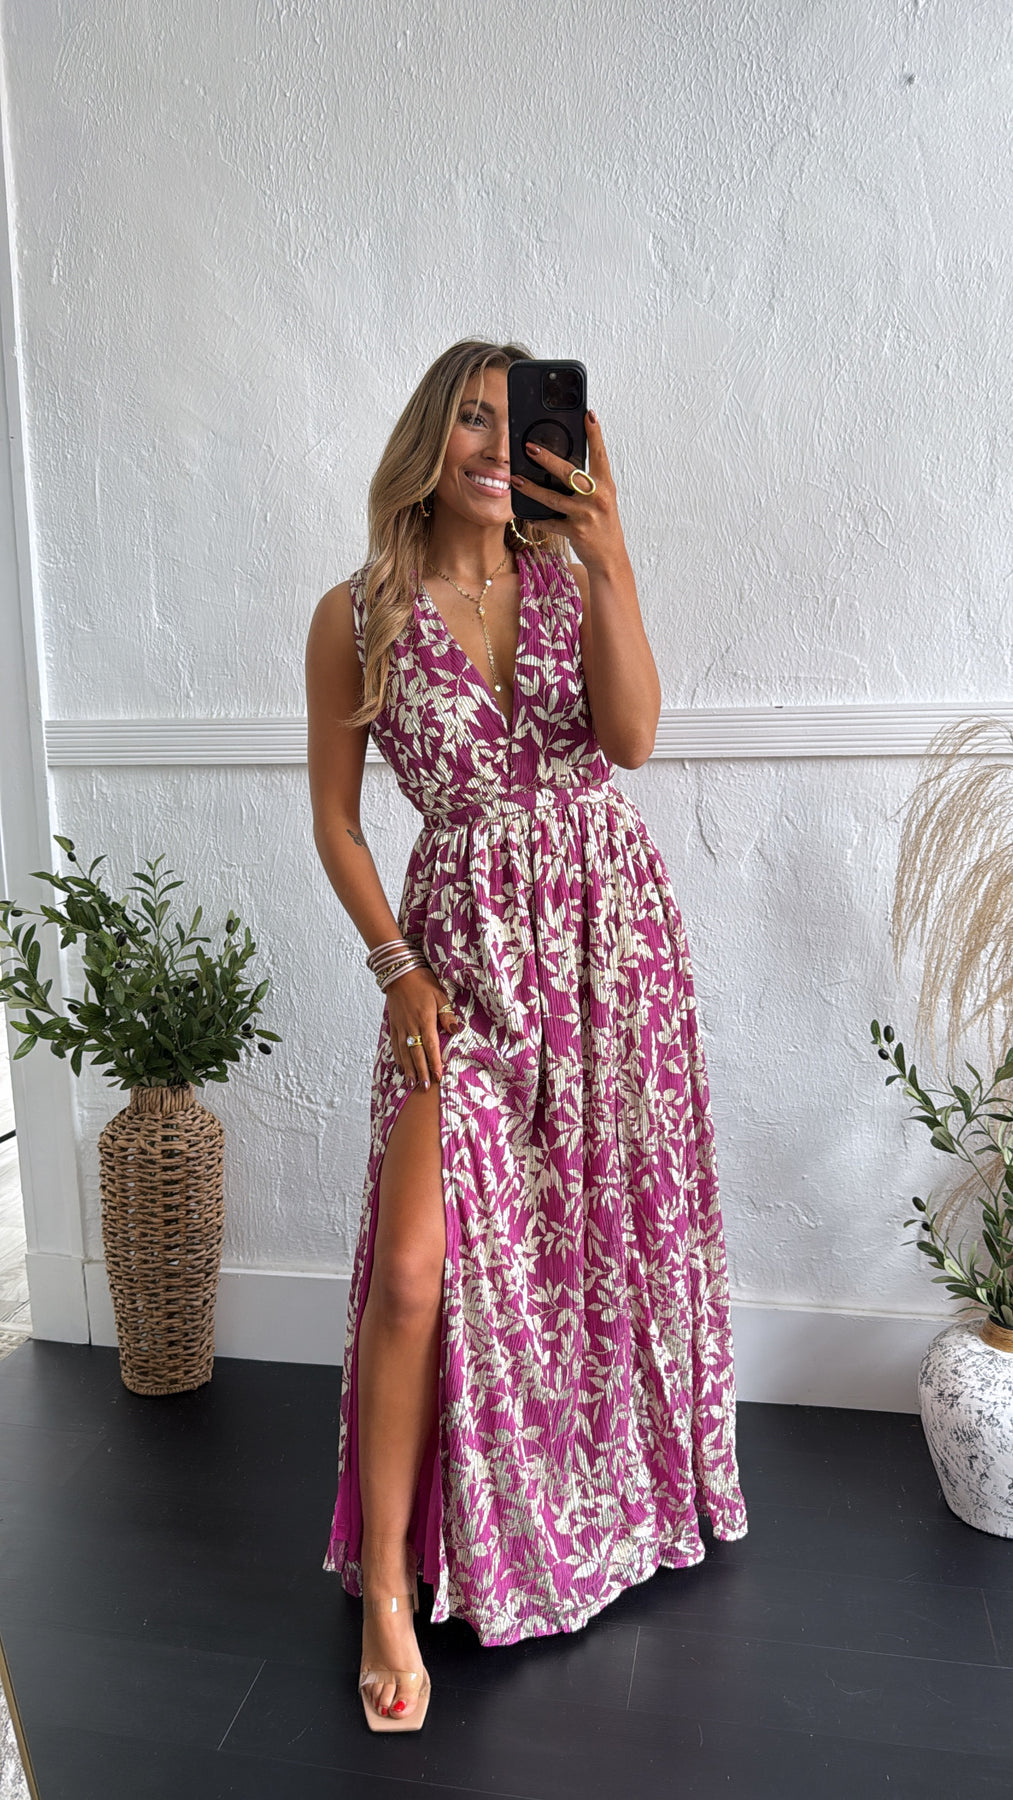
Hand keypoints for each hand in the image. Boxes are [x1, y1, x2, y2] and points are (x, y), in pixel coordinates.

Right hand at [384, 964, 462, 1087]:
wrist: (399, 973)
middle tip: (425, 1087)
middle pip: (416, 1053)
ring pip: (404, 1053)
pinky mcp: (393, 1025)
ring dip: (408, 1069)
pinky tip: (400, 1068)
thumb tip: (455, 1030)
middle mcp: (411, 1026)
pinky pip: (395, 1046)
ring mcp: (400, 1027)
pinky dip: (398, 1058)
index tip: (438, 1076)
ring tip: (411, 1083)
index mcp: (424, 1019)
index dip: (434, 1063)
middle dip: (421, 1071)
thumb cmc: (422, 982)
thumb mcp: (439, 995)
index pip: (431, 1046)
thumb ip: (446, 1014)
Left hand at [510, 410, 626, 574]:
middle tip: (530, 448)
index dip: (595, 434)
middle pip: (569, 473)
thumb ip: (588, 480)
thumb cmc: (603, 523)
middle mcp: (598, 497)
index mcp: (606, 485)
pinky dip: (537, 518)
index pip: (600, 454)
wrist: (610, 557)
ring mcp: (586, 515)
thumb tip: (563, 463)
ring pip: (553, 498)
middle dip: (548, 459)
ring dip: (531, 488)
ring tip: (515, 479)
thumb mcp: (602, 498)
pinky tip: (524, 513)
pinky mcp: (576, 532)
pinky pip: (550, 522)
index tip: (589, 414)